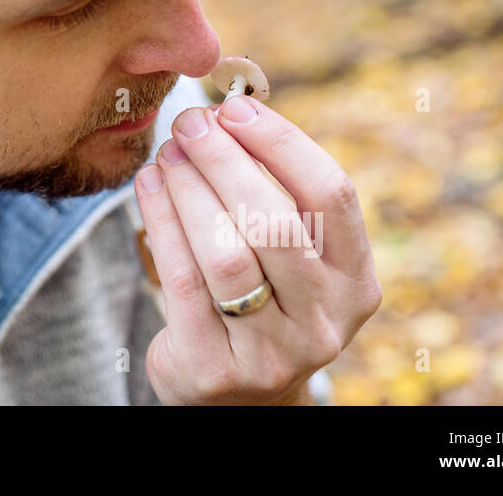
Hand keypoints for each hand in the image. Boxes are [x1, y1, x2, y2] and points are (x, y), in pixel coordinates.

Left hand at [133, 95, 381, 404]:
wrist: (233, 394)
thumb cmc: (260, 296)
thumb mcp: (289, 256)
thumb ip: (275, 192)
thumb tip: (226, 110)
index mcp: (355, 282)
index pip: (332, 196)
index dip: (283, 144)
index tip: (237, 108)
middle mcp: (324, 321)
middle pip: (275, 222)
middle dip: (225, 161)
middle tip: (189, 123)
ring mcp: (271, 352)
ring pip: (227, 253)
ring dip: (189, 190)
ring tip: (167, 153)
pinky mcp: (214, 368)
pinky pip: (182, 281)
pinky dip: (161, 222)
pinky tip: (147, 186)